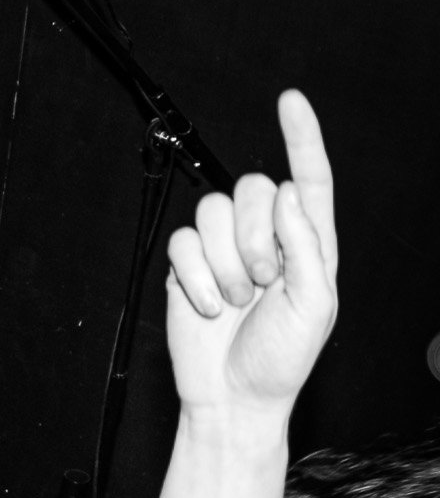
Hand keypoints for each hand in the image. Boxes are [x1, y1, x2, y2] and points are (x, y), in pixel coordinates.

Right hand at [165, 89, 337, 421]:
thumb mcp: (316, 305)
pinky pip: (181, 244)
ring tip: (234, 299)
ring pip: (212, 212)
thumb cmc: (282, 359)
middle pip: (254, 189)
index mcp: (309, 243)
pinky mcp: (187, 267)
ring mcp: (223, 251)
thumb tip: (290, 195)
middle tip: (260, 281)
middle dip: (254, 236)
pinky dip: (196, 278)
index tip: (290, 101)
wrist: (232, 396)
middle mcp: (266, 239)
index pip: (310, 178)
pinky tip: (209, 306)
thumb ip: (307, 247)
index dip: (302, 138)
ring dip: (224, 262)